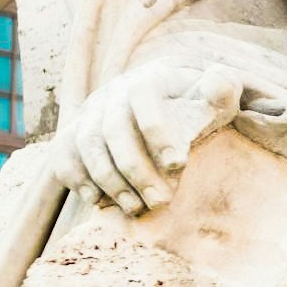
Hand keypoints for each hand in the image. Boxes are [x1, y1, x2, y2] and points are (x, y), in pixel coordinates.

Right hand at [53, 62, 240, 217]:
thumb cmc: (194, 106)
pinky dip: (78, 179)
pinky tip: (100, 201)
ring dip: (109, 181)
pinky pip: (63, 156)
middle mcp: (114, 92)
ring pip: (87, 144)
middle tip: (160, 201)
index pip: (144, 95)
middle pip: (113, 128)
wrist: (161, 105)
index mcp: (149, 78)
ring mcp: (90, 113)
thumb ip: (223, 89)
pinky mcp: (73, 135)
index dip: (157, 129)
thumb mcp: (215, 97)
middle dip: (136, 169)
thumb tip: (217, 83)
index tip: (179, 164)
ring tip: (136, 208)